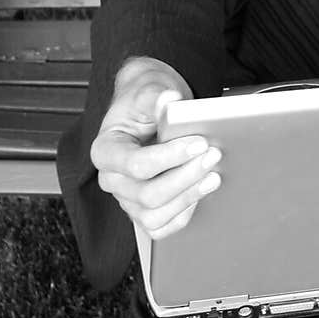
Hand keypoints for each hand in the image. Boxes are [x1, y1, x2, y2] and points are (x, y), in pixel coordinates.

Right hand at [90, 56, 221, 239]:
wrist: (147, 110)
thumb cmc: (143, 102)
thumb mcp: (147, 90)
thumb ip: (155, 96)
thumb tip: (168, 100)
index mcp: (105, 150)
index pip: (135, 164)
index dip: (170, 156)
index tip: (198, 143)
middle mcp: (111, 179)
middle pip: (147, 194)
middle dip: (185, 177)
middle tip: (212, 156)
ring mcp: (126, 198)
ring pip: (154, 215)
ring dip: (188, 197)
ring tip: (213, 176)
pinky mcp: (142, 210)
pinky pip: (160, 227)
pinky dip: (182, 215)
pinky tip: (200, 192)